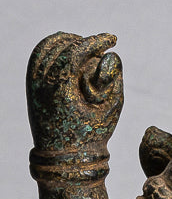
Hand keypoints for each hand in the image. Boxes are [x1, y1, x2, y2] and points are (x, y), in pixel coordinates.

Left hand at [27, 32, 122, 152]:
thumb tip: (108, 54)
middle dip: (84, 42)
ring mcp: (33, 84)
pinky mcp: (31, 85)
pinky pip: (39, 56)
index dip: (95, 41)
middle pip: (61, 46)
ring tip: (86, 47)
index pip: (74, 53)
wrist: (65, 158)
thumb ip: (114, 78)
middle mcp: (41, 85)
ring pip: (46, 47)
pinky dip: (55, 48)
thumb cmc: (93, 135)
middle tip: (101, 47)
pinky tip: (71, 51)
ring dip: (68, 42)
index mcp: (59, 91)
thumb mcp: (112, 108)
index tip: (113, 40)